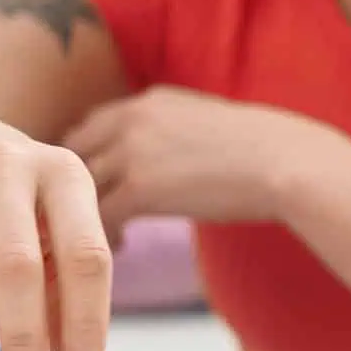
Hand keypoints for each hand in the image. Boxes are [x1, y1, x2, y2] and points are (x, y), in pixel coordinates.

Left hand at [63, 87, 331, 234]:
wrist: (286, 162)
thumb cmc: (264, 150)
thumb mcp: (209, 123)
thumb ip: (176, 134)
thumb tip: (173, 163)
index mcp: (149, 100)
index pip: (91, 126)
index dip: (82, 159)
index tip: (84, 188)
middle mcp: (132, 118)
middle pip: (71, 153)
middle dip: (64, 188)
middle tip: (69, 220)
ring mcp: (131, 151)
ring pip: (78, 189)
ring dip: (77, 216)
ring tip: (88, 242)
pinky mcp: (139, 188)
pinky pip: (96, 218)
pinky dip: (100, 237)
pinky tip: (118, 250)